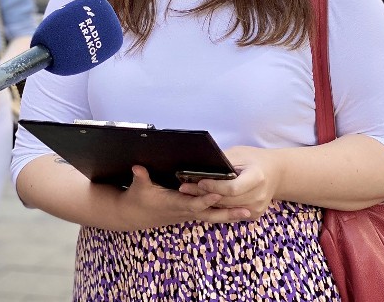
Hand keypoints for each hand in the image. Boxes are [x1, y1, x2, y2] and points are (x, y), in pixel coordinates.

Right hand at [116, 166, 250, 228]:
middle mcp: (184, 211)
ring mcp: (188, 214)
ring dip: (229, 215)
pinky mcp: (190, 213)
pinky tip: (238, 211)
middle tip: (246, 210)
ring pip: (212, 216)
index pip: (192, 203)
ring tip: (249, 213)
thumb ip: (140, 177)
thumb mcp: (138, 188)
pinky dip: (223, 214)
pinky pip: (210, 215)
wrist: (134, 216)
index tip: (219, 193)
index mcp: (173, 204)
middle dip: (226, 213)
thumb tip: (137, 167)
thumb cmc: (137, 199)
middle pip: (208, 214)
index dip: (205, 199)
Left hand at [177, 146, 277, 220]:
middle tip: (184, 188)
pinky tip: (203, 200)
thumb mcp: (239, 154)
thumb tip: (200, 167)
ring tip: (188, 194)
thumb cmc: (254, 159)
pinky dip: (217, 207)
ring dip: (206, 202)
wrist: (276, 172)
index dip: (213, 186)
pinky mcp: (254, 215)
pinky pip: (230, 213)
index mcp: (257, 177)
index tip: (199, 180)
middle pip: (226, 200)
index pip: (231, 188)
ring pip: (225, 208)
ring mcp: (257, 208)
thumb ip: (222, 162)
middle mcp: (259, 195)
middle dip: (203, 194)